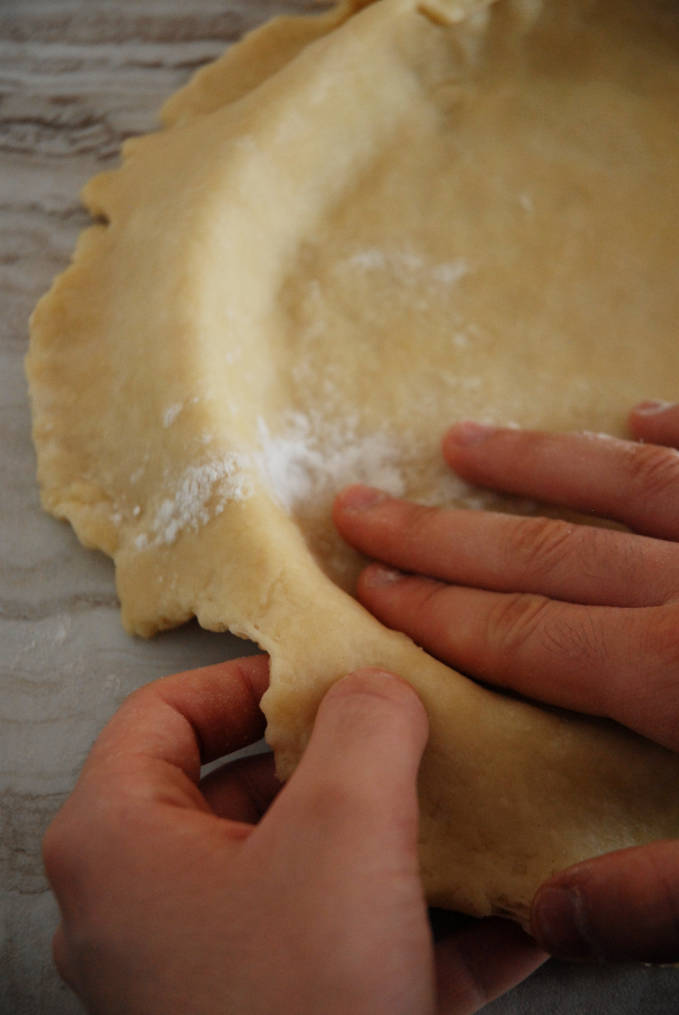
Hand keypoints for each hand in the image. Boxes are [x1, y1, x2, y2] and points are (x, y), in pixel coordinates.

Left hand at [43, 657, 543, 1014]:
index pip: (163, 713)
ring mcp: (200, 972)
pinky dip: (406, 926)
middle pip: (234, 790)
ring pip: (295, 871)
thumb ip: (363, 724)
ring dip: (379, 842)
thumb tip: (375, 683)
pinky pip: (334, 946)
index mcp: (117, 842)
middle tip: (394, 736)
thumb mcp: (345, 828)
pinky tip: (496, 915)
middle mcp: (141, 906)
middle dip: (328, 760)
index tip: (318, 674)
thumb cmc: (298, 1004)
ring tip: (451, 808)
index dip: (244, 678)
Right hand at [333, 400, 678, 964]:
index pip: (523, 633)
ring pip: (623, 483)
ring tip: (464, 442)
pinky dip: (671, 432)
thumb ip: (657, 898)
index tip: (368, 583)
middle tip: (364, 504)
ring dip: (535, 462)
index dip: (436, 609)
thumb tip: (548, 914)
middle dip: (442, 533)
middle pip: (542, 551)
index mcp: (675, 670)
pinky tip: (630, 414)